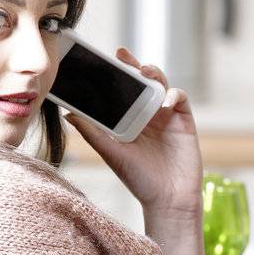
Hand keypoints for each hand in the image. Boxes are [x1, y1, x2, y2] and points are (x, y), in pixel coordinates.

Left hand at [62, 48, 201, 218]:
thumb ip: (92, 133)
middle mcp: (148, 115)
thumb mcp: (112, 154)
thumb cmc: (139, 180)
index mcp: (130, 120)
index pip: (122, 91)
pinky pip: (180, 98)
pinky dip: (173, 94)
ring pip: (162, 85)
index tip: (105, 60)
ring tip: (144, 71)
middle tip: (123, 56)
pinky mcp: (184, 121)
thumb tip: (69, 114)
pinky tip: (164, 101)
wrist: (168, 199)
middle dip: (134, 66)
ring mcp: (167, 116)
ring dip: (154, 74)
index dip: (116, 74)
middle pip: (142, 82)